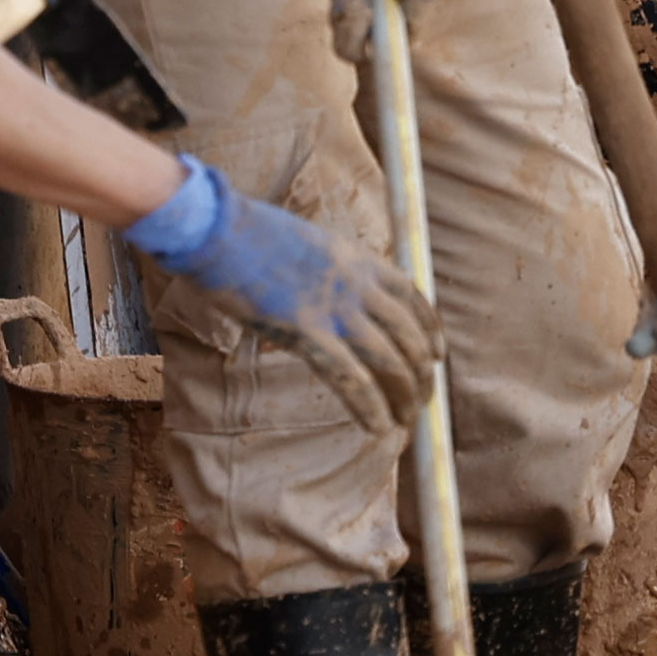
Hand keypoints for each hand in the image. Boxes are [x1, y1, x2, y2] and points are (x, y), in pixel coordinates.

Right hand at [126, 156, 440, 430]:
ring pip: (389, 361)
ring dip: (404, 395)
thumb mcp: (309, 244)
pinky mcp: (306, 331)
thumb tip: (330, 295)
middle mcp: (357, 283)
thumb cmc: (248, 236)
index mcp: (359, 258)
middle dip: (421, 373)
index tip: (438, 355)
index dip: (431, 330)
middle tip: (424, 400)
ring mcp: (335, 307)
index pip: (412, 297)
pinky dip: (370, 407)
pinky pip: (351, 378)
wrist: (217, 228)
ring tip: (408, 421)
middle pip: (408, 335)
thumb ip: (330, 271)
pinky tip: (379, 427)